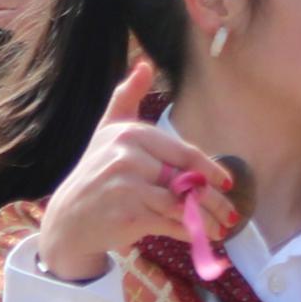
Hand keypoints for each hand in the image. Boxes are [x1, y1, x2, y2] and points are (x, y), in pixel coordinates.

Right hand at [32, 60, 231, 283]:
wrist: (68, 218)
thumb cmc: (95, 173)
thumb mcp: (107, 131)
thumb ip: (126, 98)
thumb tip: (145, 64)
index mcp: (130, 134)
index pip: (184, 154)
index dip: (210, 170)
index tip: (227, 182)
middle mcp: (127, 157)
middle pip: (186, 181)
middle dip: (213, 201)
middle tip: (232, 213)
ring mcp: (126, 188)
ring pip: (182, 205)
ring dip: (207, 221)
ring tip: (220, 229)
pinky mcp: (128, 217)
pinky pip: (171, 225)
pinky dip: (189, 234)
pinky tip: (201, 238)